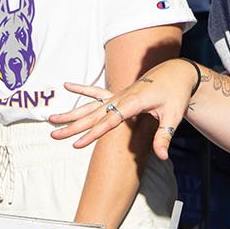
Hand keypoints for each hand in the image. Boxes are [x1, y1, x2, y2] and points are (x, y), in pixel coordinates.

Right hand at [46, 60, 194, 160]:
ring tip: (52, 120)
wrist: (177, 72)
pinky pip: (96, 91)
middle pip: (93, 115)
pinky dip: (82, 89)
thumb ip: (163, 136)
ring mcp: (118, 94)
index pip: (109, 121)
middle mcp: (121, 97)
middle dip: (73, 127)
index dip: (93, 134)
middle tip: (54, 135)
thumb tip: (162, 156)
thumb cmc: (176, 94)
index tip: (77, 144)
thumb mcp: (173, 116)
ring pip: (90, 106)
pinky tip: (66, 86)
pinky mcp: (118, 93)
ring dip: (71, 114)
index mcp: (133, 102)